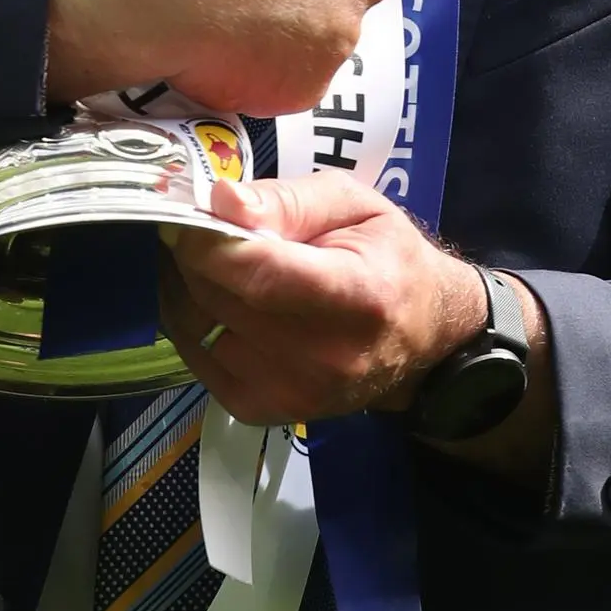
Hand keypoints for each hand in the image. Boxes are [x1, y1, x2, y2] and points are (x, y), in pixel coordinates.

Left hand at [158, 171, 486, 425]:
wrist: (423, 336)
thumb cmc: (389, 257)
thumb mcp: (354, 203)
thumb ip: (289, 198)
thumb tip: (222, 200)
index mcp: (356, 295)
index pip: (259, 274)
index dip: (208, 241)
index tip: (189, 212)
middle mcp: (325, 357)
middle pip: (222, 298)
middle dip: (194, 254)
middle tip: (196, 225)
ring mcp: (293, 393)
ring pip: (201, 326)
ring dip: (188, 285)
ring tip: (204, 257)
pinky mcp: (266, 411)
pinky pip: (198, 358)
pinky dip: (191, 321)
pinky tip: (209, 295)